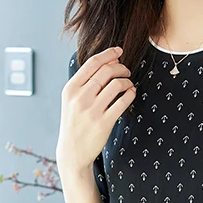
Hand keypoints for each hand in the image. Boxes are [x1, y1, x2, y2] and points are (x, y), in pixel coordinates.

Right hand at [56, 45, 136, 176]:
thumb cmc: (75, 123)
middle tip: (126, 71)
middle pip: (106, 71)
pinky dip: (130, 94)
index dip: (108, 54)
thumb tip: (107, 61)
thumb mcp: (71, 100)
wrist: (73, 151)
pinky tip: (131, 93)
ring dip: (127, 81)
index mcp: (70, 89)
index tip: (119, 51)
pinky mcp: (104, 122)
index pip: (92, 63)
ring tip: (129, 84)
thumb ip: (84, 82)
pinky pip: (123, 101)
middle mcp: (80, 98)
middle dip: (120, 67)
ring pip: (116, 84)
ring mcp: (92, 110)